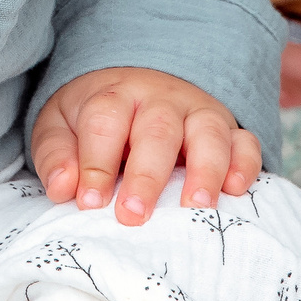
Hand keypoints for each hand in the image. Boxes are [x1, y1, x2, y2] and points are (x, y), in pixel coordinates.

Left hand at [32, 66, 261, 223]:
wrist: (135, 84)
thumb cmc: (94, 119)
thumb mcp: (60, 127)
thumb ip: (56, 155)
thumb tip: (64, 188)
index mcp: (113, 96)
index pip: (105, 122)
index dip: (96, 163)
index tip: (89, 203)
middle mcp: (160, 99)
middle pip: (158, 129)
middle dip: (147, 175)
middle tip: (134, 216)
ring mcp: (198, 112)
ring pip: (208, 132)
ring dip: (205, 170)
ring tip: (195, 207)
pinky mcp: (228, 129)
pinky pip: (245, 141)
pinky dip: (244, 164)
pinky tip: (235, 190)